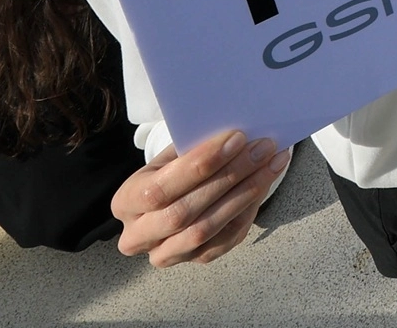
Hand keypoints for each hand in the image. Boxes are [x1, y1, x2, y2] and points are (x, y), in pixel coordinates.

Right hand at [114, 130, 290, 266]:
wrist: (168, 203)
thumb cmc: (171, 172)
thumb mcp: (169, 158)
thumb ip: (189, 150)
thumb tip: (232, 135)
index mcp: (125, 201)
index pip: (160, 188)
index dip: (200, 165)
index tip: (237, 138)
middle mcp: (137, 235)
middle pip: (183, 212)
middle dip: (228, 177)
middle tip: (262, 149)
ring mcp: (165, 254)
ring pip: (206, 230)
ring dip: (245, 193)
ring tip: (271, 163)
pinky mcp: (193, 261)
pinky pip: (225, 240)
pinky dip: (248, 210)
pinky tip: (265, 184)